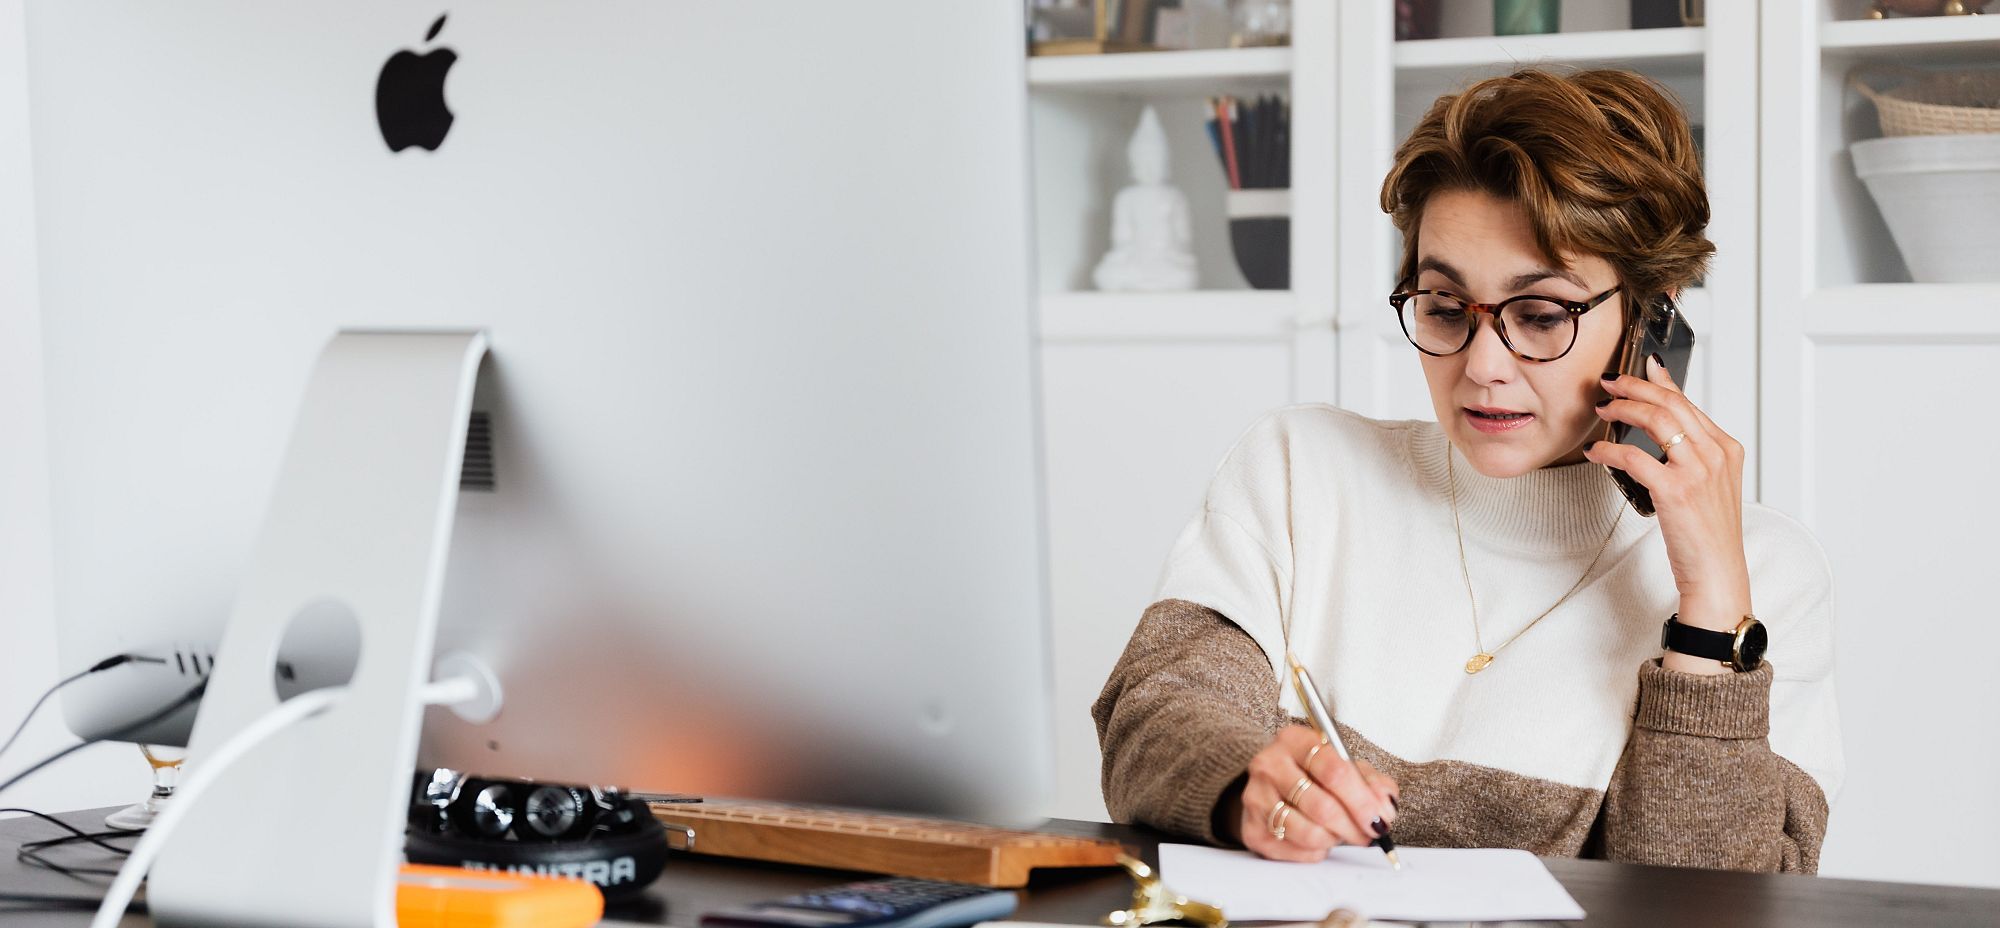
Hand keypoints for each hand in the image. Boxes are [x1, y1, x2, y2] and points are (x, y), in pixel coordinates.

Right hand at [1223, 725, 1398, 861]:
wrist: (1274, 788)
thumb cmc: (1316, 776)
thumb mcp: (1347, 767)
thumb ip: (1372, 783)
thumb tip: (1383, 805)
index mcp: (1295, 740)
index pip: (1334, 771)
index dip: (1362, 801)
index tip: (1379, 819)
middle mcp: (1269, 764)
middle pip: (1322, 806)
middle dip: (1352, 827)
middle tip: (1366, 834)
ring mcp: (1255, 797)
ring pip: (1307, 832)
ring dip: (1333, 839)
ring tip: (1338, 833)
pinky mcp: (1251, 828)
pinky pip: (1294, 850)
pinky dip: (1315, 851)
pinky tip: (1318, 839)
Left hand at [1585, 355, 1753, 649]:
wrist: (1717, 573)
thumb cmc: (1709, 535)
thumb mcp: (1710, 486)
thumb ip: (1693, 455)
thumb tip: (1664, 430)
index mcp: (1727, 448)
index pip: (1689, 403)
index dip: (1660, 382)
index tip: (1642, 368)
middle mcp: (1716, 454)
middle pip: (1671, 404)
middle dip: (1635, 387)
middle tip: (1609, 383)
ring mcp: (1698, 471)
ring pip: (1655, 420)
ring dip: (1623, 409)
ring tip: (1602, 409)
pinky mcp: (1675, 491)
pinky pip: (1634, 457)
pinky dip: (1609, 450)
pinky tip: (1596, 452)